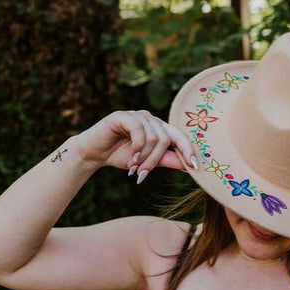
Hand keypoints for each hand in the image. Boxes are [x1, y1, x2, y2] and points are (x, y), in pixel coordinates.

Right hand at [74, 110, 196, 178]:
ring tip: (134, 167)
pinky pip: (139, 130)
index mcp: (159, 128)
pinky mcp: (123, 116)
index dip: (188, 150)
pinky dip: (137, 147)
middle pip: (165, 139)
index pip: (180, 136)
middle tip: (143, 174)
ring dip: (144, 157)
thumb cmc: (121, 156)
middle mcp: (151, 119)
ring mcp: (137, 115)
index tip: (195, 166)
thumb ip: (166, 160)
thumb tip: (188, 165)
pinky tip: (131, 157)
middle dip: (155, 160)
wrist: (94, 153)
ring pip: (153, 137)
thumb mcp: (147, 161)